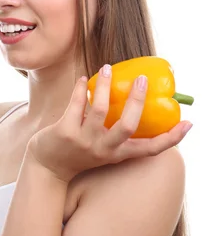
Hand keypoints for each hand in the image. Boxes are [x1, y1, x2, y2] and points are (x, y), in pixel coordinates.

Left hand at [27, 65, 192, 182]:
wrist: (47, 167)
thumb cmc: (79, 153)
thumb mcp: (103, 150)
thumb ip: (117, 134)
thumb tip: (133, 104)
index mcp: (118, 154)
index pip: (150, 149)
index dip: (171, 138)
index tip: (188, 123)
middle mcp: (104, 149)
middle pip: (127, 126)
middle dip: (137, 101)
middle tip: (142, 79)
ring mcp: (83, 141)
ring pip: (98, 109)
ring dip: (104, 85)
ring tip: (107, 68)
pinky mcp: (65, 131)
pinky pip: (75, 104)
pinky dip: (80, 88)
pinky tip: (84, 79)